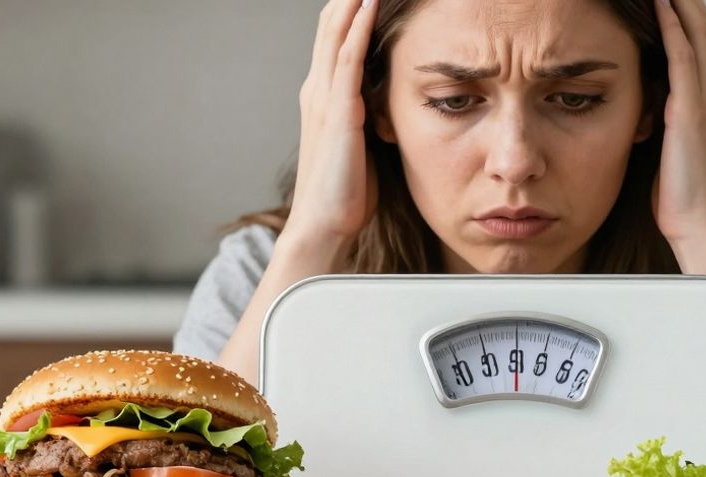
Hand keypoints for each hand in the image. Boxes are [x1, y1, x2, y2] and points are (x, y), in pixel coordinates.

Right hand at [279, 0, 379, 264]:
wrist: (323, 224)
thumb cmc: (343, 193)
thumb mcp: (358, 144)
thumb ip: (366, 118)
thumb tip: (387, 105)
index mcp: (323, 96)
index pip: (334, 38)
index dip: (350, 9)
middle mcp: (318, 90)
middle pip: (330, 25)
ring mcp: (325, 98)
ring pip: (337, 33)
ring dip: (353, 1)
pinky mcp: (338, 112)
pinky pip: (347, 61)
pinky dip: (358, 30)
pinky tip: (369, 5)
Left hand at [652, 0, 705, 265]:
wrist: (702, 229)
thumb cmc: (683, 200)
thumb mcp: (672, 152)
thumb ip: (665, 124)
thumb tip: (644, 109)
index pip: (701, 43)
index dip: (684, 14)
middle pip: (704, 27)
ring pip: (697, 31)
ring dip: (678, 2)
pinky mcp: (693, 111)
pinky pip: (683, 55)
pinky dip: (671, 24)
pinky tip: (658, 2)